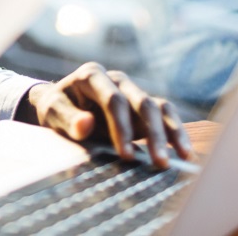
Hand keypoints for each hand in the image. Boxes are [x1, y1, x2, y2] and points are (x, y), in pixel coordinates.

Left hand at [17, 62, 192, 167]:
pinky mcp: (141, 106)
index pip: (113, 101)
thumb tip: (86, 125)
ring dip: (171, 132)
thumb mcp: (52, 112)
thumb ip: (67, 118)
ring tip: (183, 156)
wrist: (60, 105)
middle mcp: (116, 80)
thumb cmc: (56, 107)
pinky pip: (164, 114)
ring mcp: (131, 91)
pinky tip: (184, 150)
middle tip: (159, 161)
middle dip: (153, 133)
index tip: (125, 155)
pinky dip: (175, 130)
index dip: (121, 127)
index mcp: (92, 75)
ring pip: (158, 107)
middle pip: (142, 102)